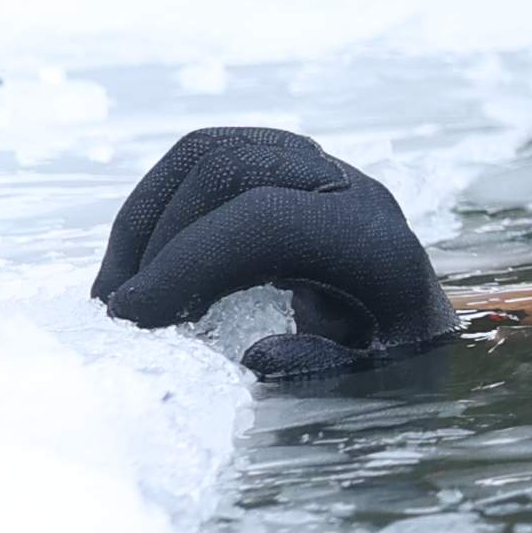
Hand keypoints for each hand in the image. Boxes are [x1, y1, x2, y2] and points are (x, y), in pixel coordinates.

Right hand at [93, 128, 459, 375]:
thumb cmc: (391, 358)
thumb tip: (260, 355)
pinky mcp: (286, 165)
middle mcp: (351, 189)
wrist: (415, 322)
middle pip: (230, 170)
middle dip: (161, 238)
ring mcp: (319, 168)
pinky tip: (137, 264)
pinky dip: (160, 204)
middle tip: (121, 313)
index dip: (188, 262)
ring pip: (209, 153)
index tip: (133, 319)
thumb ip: (323, 371)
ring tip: (116, 289)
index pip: (267, 222)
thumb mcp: (376, 378)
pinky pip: (208, 159)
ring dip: (148, 216)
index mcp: (376, 241)